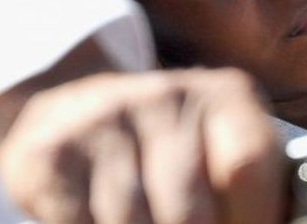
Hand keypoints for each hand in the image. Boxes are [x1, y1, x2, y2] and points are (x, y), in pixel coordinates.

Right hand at [0, 68, 284, 223]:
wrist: (73, 111)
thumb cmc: (171, 147)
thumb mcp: (220, 149)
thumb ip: (249, 185)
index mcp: (225, 95)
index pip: (248, 164)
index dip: (254, 218)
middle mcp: (166, 95)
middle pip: (191, 209)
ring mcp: (105, 118)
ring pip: (133, 223)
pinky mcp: (52, 151)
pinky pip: (80, 223)